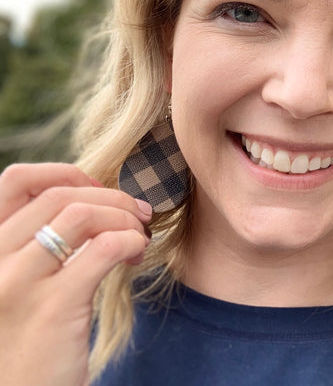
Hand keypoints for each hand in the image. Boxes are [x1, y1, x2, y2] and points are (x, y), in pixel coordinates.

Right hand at [0, 163, 151, 385]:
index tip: (99, 191)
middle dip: (112, 197)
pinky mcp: (52, 307)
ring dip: (124, 217)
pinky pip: (104, 248)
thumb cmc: (32, 336)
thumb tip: (97, 197)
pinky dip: (131, 240)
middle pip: (62, 195)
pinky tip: (137, 253)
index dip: (65, 172)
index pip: (16, 180)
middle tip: (139, 214)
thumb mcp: (26, 279)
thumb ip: (43, 239)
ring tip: (140, 236)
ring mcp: (17, 283)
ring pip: (82, 213)